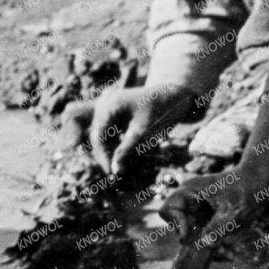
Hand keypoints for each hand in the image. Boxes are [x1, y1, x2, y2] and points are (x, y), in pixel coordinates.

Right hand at [63, 84, 197, 174]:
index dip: (102, 156)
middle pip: (95, 135)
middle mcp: (104, 103)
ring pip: (98, 134)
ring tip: (118, 167)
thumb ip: (126, 150)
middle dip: (102, 154)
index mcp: (110, 104)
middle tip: (113, 172)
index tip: (111, 172)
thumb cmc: (161, 111)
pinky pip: (105, 131)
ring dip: (105, 150)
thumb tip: (114, 170)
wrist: (173, 96)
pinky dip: (111, 144)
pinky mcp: (111, 113)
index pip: (97, 135)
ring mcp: (106, 107)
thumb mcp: (144, 132)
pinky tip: (119, 155)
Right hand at [159, 166, 254, 242]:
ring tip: (229, 253)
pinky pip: (204, 237)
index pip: (169, 209)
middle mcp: (189, 201)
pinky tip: (231, 251)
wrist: (258, 183)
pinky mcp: (206, 220)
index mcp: (190, 191)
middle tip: (219, 250)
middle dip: (197, 242)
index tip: (188, 236)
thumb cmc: (246, 191)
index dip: (177, 224)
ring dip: (209, 247)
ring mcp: (197, 211)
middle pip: (180, 227)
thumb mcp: (234, 212)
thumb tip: (205, 245)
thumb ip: (219, 228)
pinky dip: (215, 245)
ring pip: (193, 236)